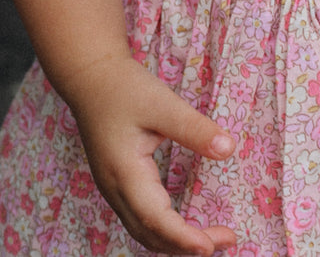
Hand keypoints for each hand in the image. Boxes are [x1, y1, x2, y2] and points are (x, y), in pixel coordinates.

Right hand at [69, 56, 237, 254]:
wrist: (91, 79)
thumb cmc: (125, 89)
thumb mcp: (163, 104)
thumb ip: (194, 128)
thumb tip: (228, 150)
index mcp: (125, 173)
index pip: (156, 219)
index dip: (184, 238)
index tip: (212, 246)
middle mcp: (115, 190)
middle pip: (150, 234)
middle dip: (186, 246)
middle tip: (227, 239)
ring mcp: (113, 190)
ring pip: (143, 231)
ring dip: (175, 241)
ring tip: (211, 239)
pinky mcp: (117, 184)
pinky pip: (140, 219)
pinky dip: (164, 229)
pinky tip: (184, 223)